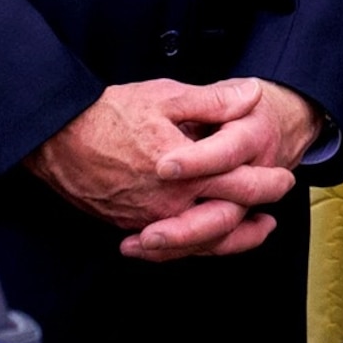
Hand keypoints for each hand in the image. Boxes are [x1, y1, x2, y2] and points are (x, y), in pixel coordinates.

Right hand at [27, 78, 293, 260]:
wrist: (58, 138)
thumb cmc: (110, 114)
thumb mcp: (167, 95)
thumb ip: (213, 101)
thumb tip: (250, 96)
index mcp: (186, 171)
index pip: (241, 184)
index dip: (268, 183)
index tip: (285, 178)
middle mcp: (170, 204)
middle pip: (226, 219)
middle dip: (256, 215)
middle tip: (275, 207)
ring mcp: (148, 219)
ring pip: (200, 242)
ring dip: (232, 239)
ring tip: (253, 230)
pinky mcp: (130, 225)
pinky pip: (170, 247)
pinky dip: (195, 245)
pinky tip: (205, 237)